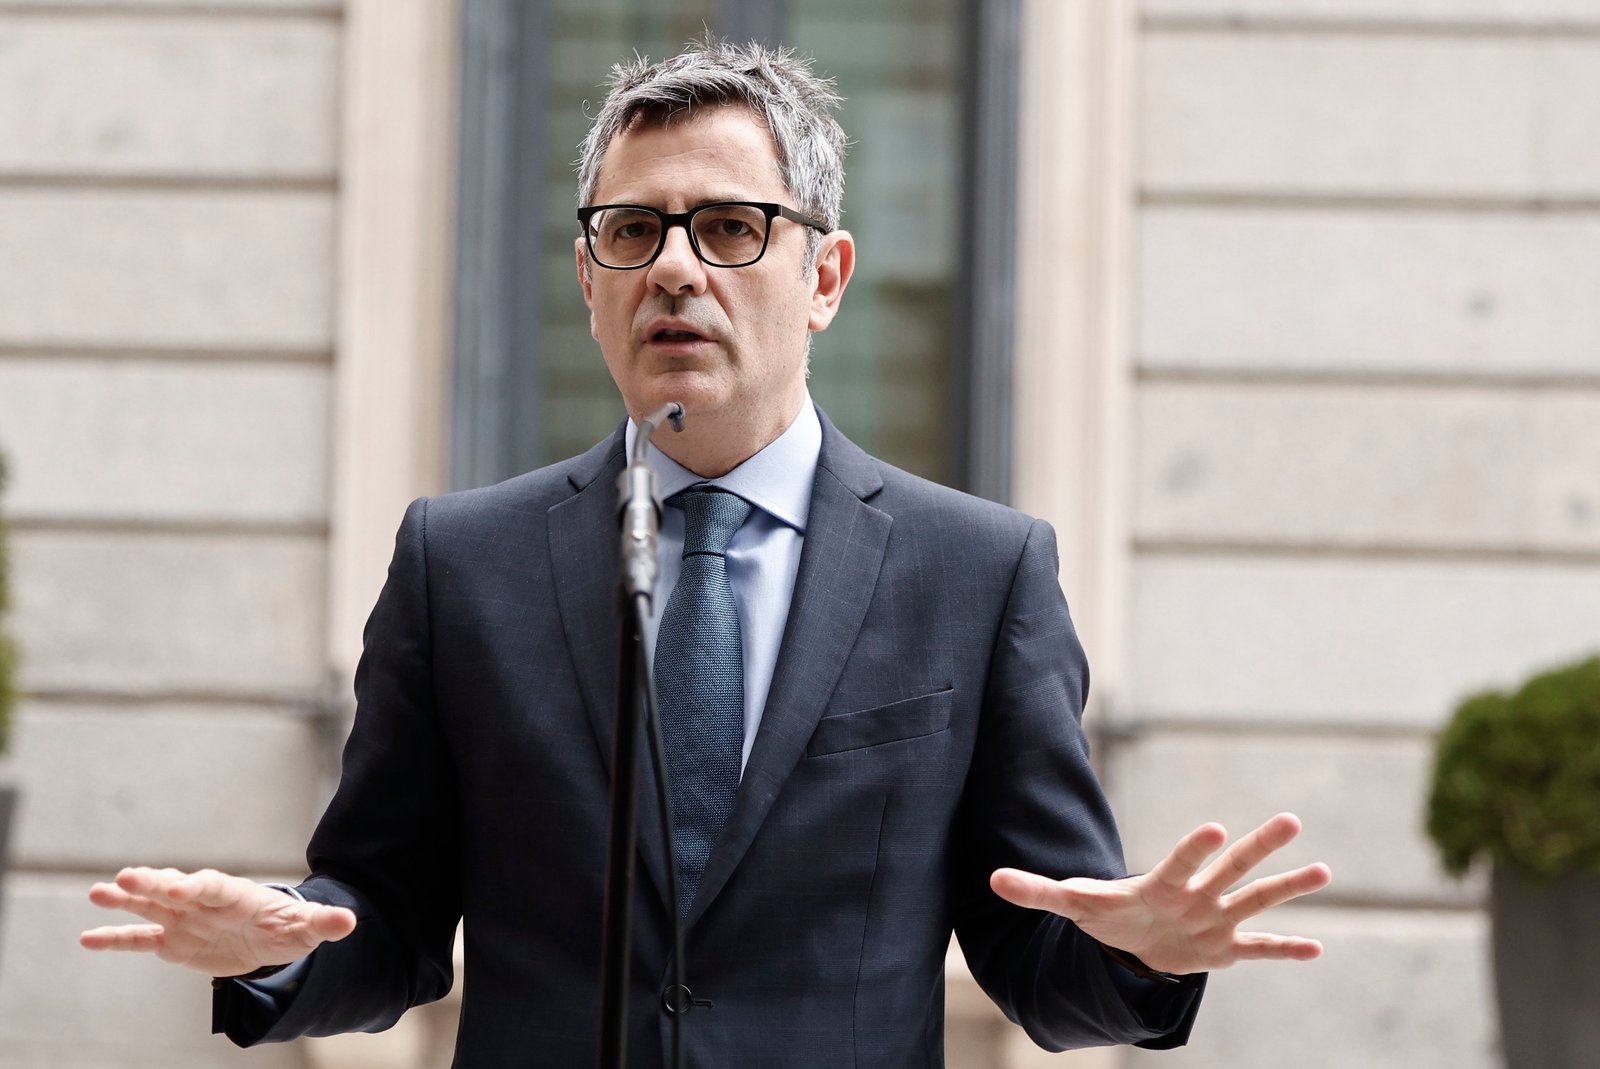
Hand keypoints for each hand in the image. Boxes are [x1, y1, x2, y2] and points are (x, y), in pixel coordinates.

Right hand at [80, 867, 356, 976]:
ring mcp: (183, 920)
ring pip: (150, 906)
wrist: (271, 938)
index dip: (194, 887)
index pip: (211, 886)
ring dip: (126, 899)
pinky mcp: (171, 942)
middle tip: (125, 877)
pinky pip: (139, 940)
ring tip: (98, 891)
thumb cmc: (287, 926)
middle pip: (174, 888)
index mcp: (234, 893)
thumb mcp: (307, 927)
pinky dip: (116, 938)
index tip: (175, 889)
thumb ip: (323, 923)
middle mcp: (202, 901)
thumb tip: (350, 921)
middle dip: (152, 883)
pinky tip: (87, 938)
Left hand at [990, 812, 1330, 974]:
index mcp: (1161, 884)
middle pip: (1230, 868)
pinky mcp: (1224, 949)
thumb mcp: (1072, 903)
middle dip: (1258, 847)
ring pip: (1255, 900)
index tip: (1213, 826)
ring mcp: (1214, 920)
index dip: (1192, 848)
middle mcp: (1196, 896)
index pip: (1179, 862)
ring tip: (1323, 870)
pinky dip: (1284, 951)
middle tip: (1289, 820)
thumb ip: (1037, 890)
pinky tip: (1316, 952)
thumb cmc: (1107, 913)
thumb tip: (993, 880)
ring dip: (1287, 888)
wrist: (1132, 939)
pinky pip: (1260, 949)